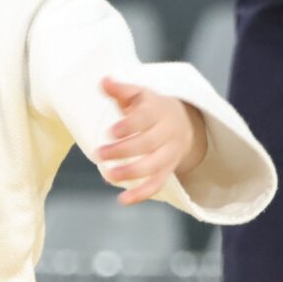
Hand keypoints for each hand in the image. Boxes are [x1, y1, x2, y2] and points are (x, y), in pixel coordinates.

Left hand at [95, 77, 208, 204]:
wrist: (182, 123)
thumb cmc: (151, 108)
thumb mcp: (138, 94)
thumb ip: (120, 90)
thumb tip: (104, 82)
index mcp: (158, 111)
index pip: (145, 119)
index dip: (129, 126)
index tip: (111, 132)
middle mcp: (166, 133)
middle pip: (148, 144)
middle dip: (123, 151)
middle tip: (99, 154)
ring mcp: (168, 154)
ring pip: (154, 166)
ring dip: (131, 173)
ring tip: (109, 175)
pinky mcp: (167, 170)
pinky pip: (157, 184)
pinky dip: (141, 194)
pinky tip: (123, 200)